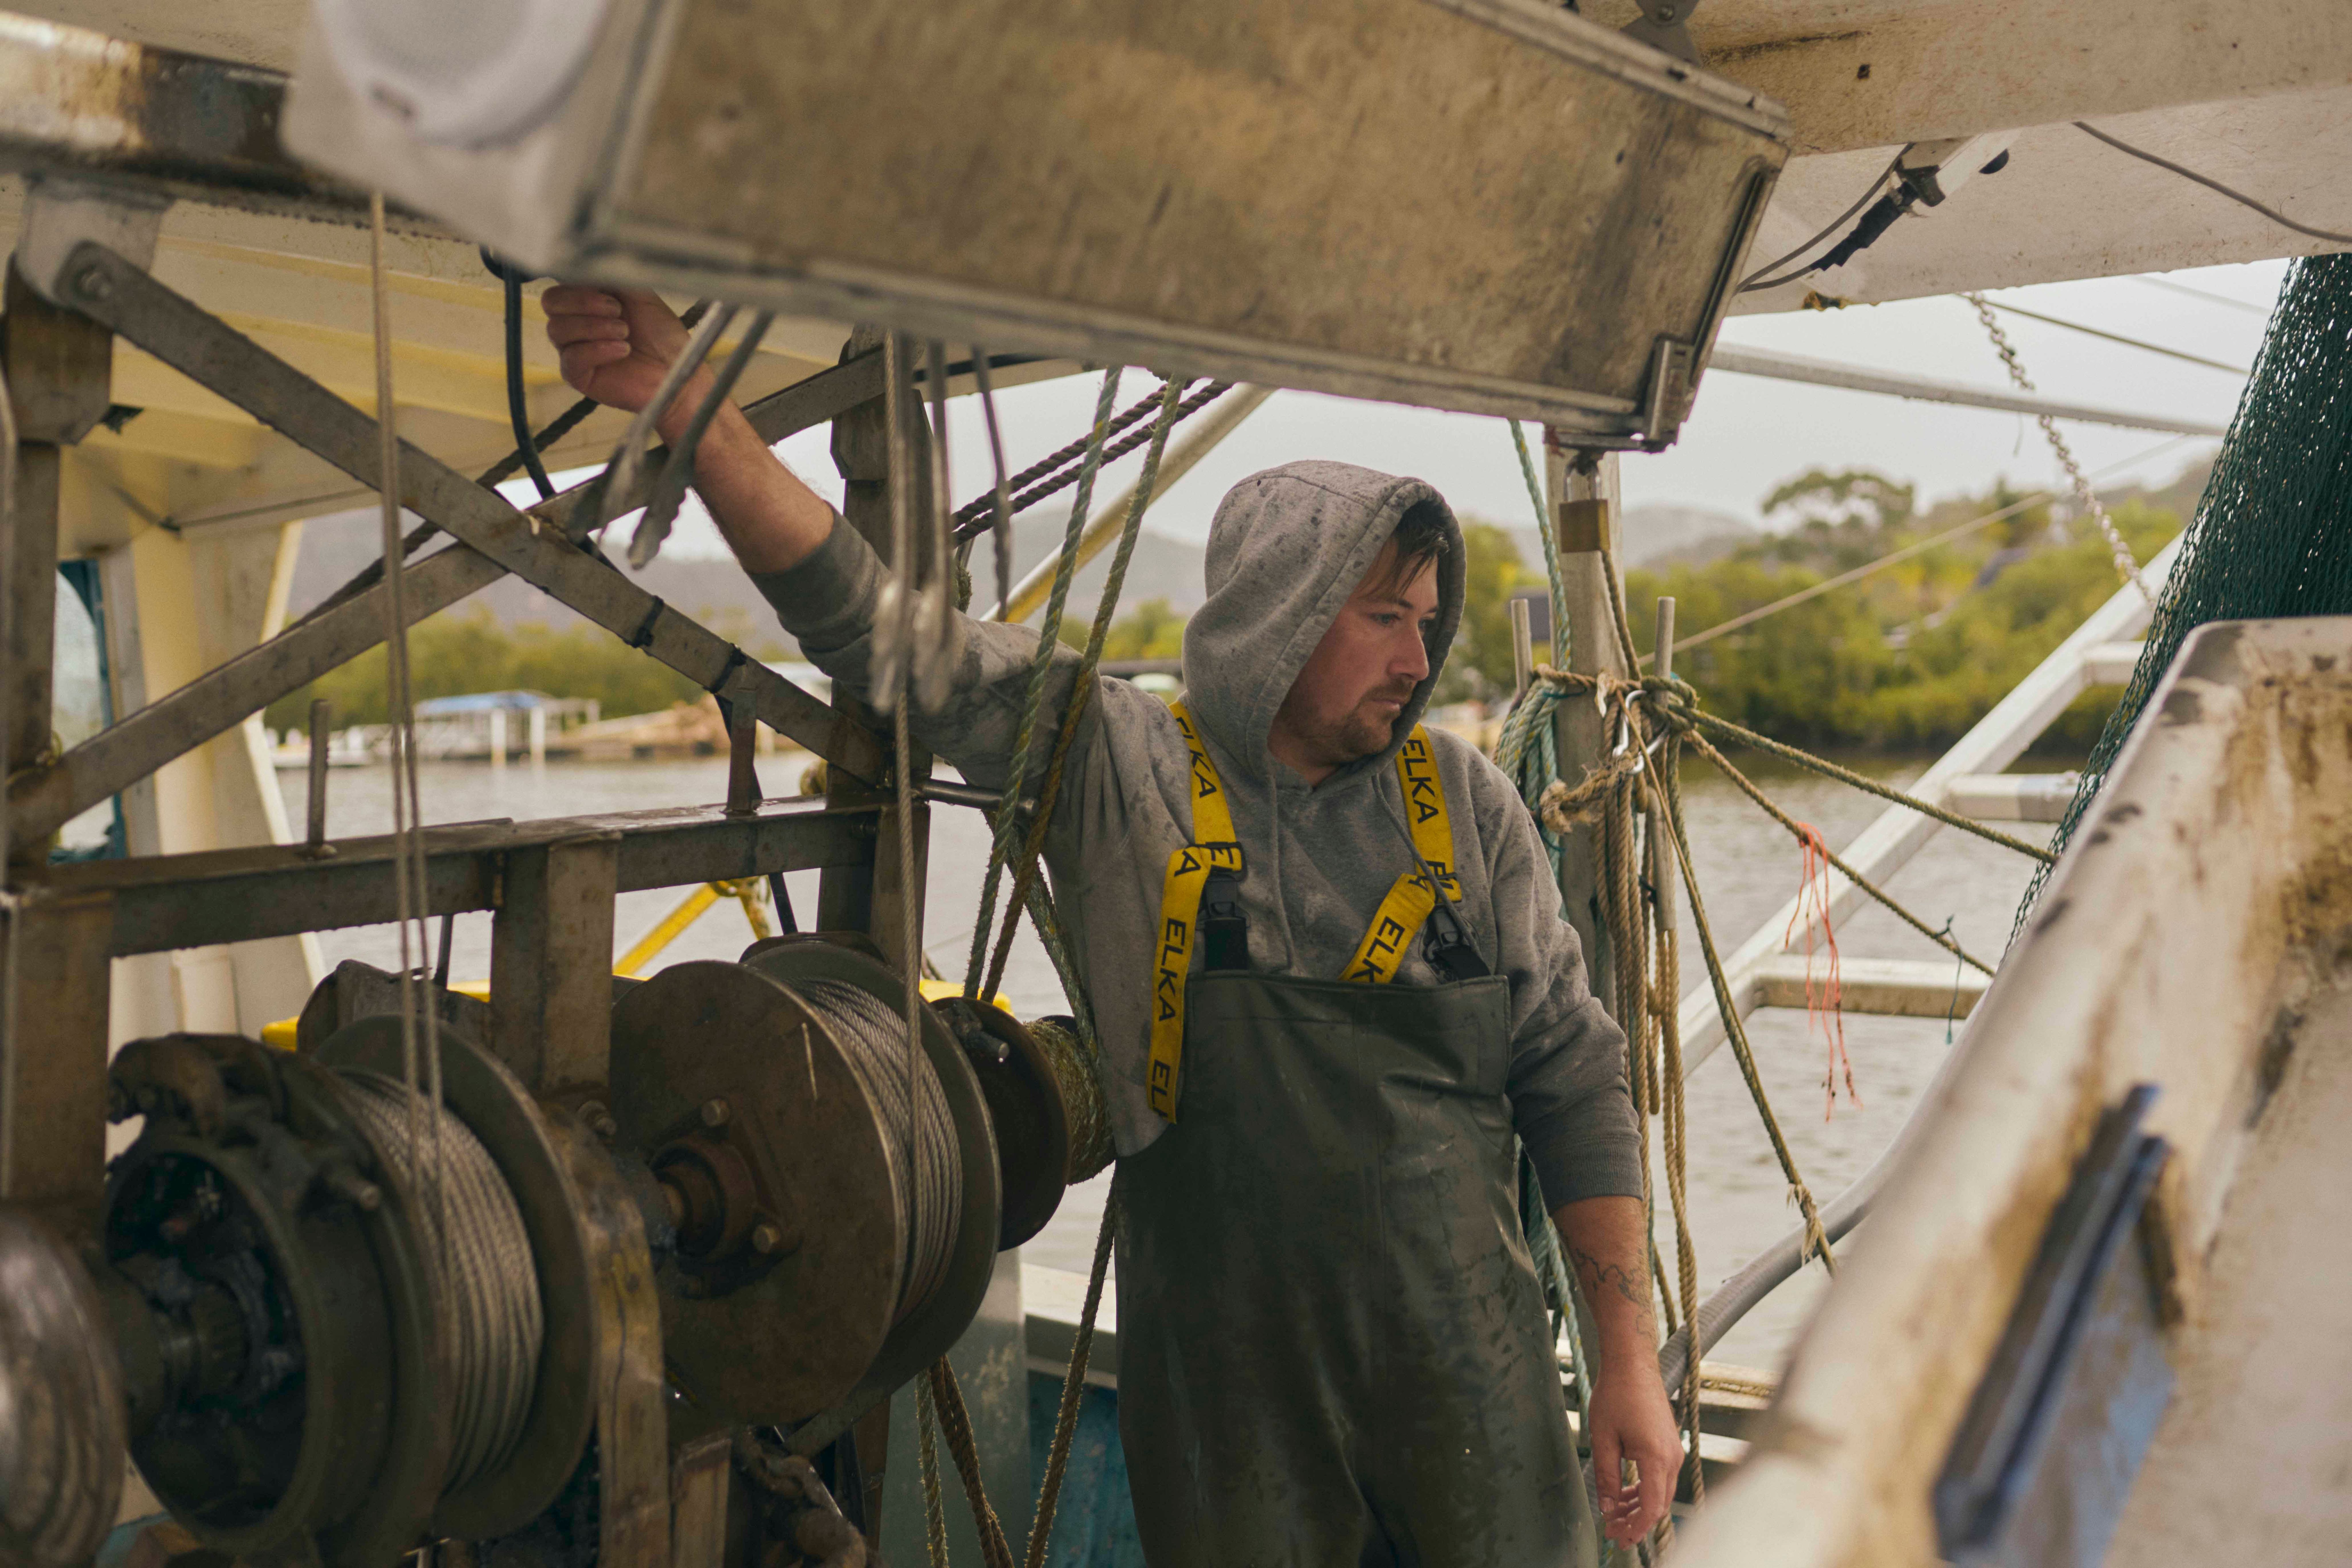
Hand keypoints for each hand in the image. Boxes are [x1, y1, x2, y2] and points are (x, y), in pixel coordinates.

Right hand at [542, 284, 705, 431]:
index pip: (561, 286)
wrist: (676, 369)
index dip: (581, 286)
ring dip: (595, 327)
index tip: (612, 293)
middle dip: (584, 302)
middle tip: (617, 311)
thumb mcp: (641, 295)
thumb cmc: (662, 335)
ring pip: (557, 329)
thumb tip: (591, 261)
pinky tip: (622, 350)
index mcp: (587, 302)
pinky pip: (570, 358)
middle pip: (551, 303)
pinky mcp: (579, 375)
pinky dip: (597, 349)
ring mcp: (575, 349)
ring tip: (625, 332)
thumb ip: (614, 276)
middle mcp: (576, 324)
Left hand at [1586, 1366, 1684, 1545]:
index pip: (1652, 1509)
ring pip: (1660, 1493)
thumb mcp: (1603, 1439)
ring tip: (1614, 1515)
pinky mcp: (1668, 1445)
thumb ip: (1607, 1478)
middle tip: (1611, 1530)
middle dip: (1635, 1522)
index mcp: (1657, 1458)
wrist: (1633, 1364)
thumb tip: (1608, 1509)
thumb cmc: (1616, 1395)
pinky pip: (1660, 1478)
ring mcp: (1673, 1451)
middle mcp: (1672, 1458)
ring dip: (1639, 1507)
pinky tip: (1625, 1494)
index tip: (1618, 1538)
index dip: (1635, 1529)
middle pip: (1658, 1505)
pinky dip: (1644, 1490)